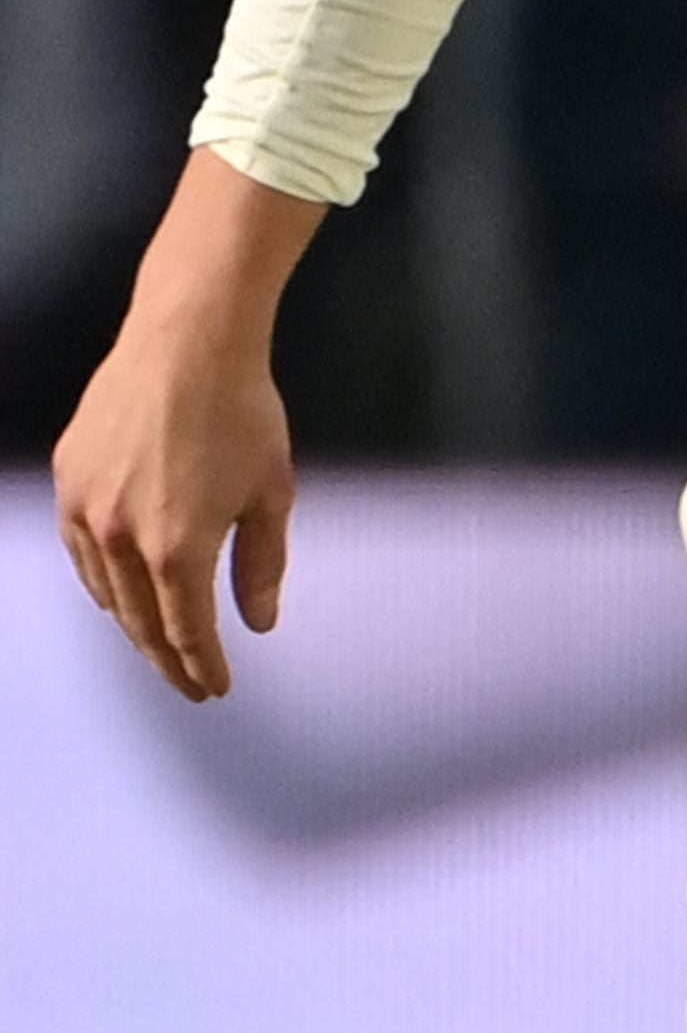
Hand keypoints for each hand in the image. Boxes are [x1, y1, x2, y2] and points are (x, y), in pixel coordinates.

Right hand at [55, 294, 293, 704]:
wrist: (187, 344)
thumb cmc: (243, 414)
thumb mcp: (272, 493)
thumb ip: (262, 566)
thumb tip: (259, 624)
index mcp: (176, 549)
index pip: (186, 631)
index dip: (201, 667)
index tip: (215, 689)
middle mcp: (120, 539)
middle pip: (140, 622)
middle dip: (167, 660)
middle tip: (189, 683)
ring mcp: (85, 511)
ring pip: (104, 592)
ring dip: (132, 624)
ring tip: (159, 643)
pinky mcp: (68, 483)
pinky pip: (81, 552)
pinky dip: (102, 582)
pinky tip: (120, 591)